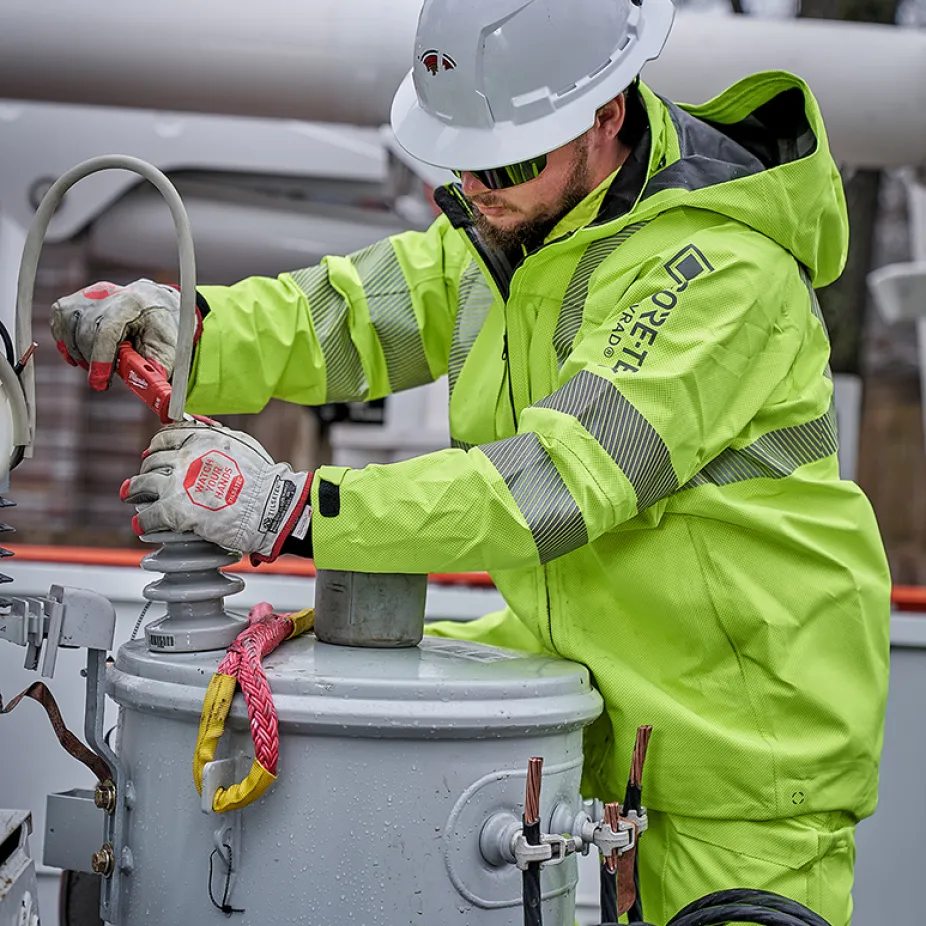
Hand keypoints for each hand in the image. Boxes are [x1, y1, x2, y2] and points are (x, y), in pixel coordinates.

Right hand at [51, 279, 197, 390]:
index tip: (100, 383)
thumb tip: (157, 395)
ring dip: (80, 353)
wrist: (153, 303)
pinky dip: (67, 341)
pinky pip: (60, 322)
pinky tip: (83, 352)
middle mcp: (107, 296)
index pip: (107, 330)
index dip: (101, 359)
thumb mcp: (168, 349)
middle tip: (104, 377)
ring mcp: (88, 295)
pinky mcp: (74, 300)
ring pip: (69, 329)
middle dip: (94, 361)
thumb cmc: (161, 329)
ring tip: (99, 363)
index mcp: (133, 305)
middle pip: (86, 332)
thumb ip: (158, 370)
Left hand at [121, 423, 311, 563]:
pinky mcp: (175, 511)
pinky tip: (142, 525)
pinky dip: (143, 521)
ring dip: (135, 491)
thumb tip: (201, 431)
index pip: (164, 437)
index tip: (154, 454)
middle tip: (147, 480)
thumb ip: (217, 437)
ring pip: (141, 485)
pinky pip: (148, 516)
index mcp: (200, 439)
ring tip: (132, 496)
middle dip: (148, 470)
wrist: (270, 507)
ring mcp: (178, 485)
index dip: (156, 447)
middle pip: (151, 461)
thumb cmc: (264, 479)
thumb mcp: (242, 444)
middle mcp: (185, 458)